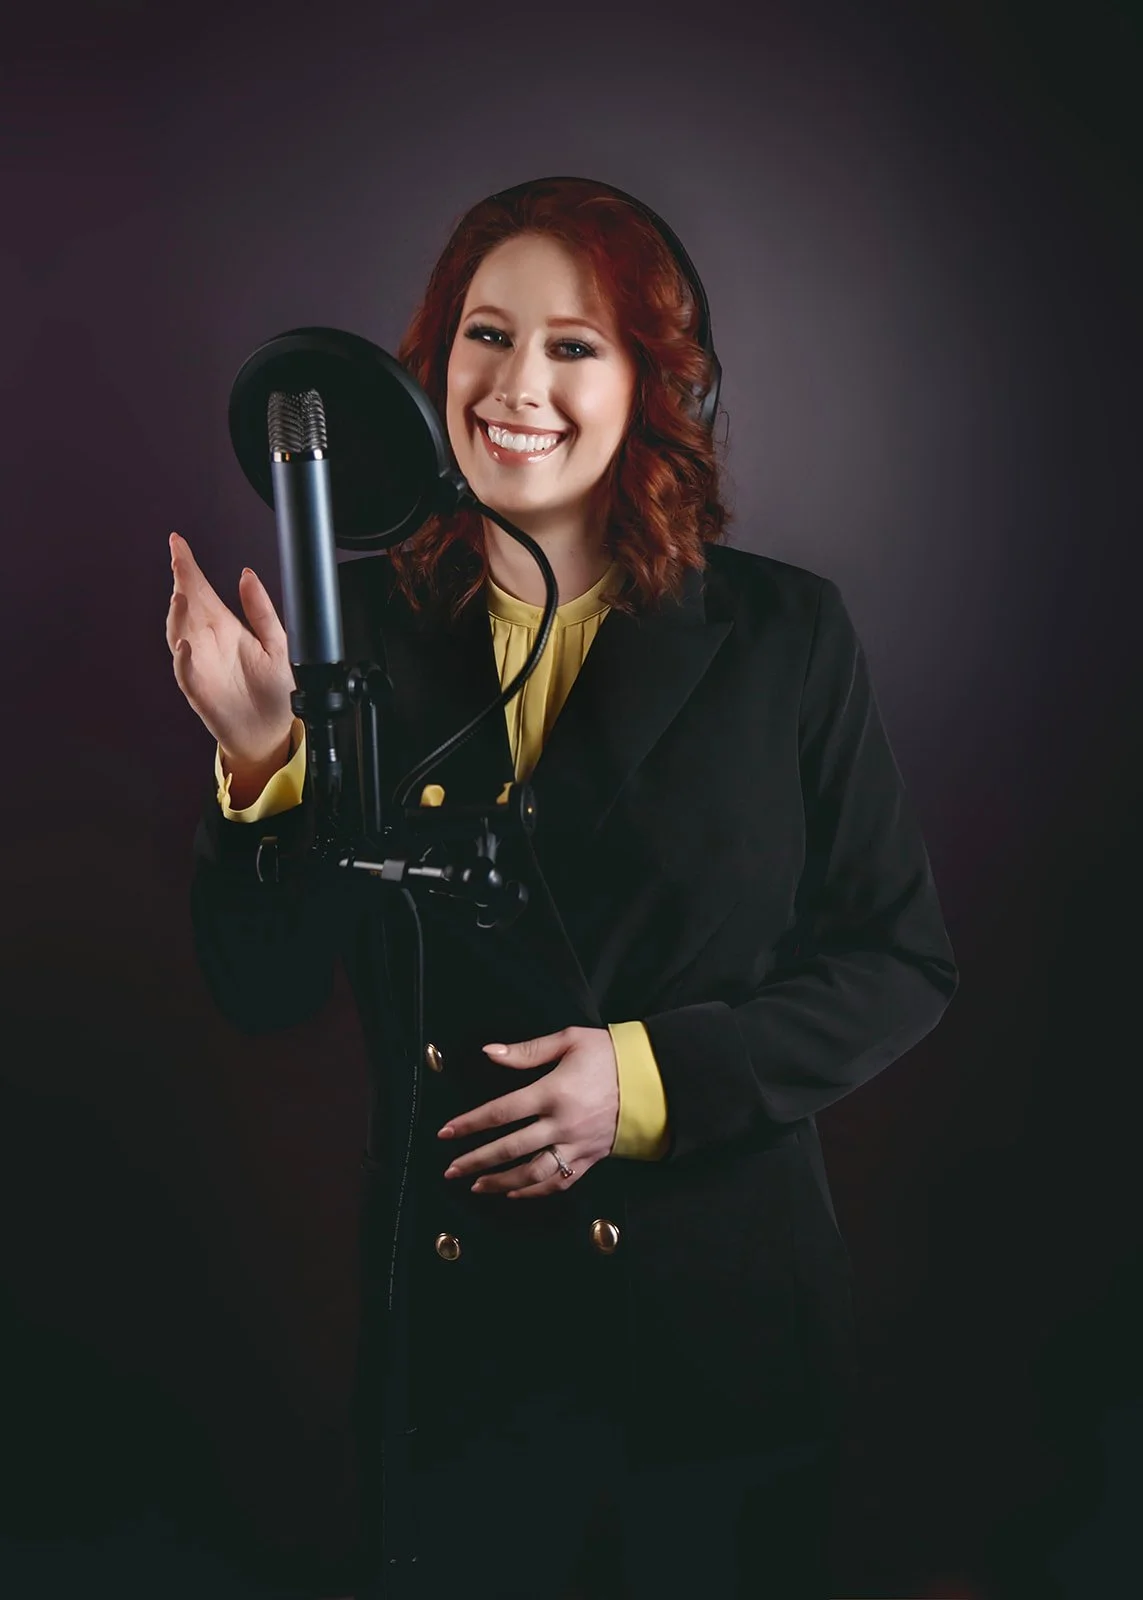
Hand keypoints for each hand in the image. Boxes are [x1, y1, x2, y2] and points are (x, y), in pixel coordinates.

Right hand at [166, 531, 295, 764]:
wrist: (273, 732)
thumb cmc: (273, 691)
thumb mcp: (277, 643)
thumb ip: (262, 610)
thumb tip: (247, 575)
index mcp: (225, 628)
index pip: (201, 591)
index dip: (188, 567)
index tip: (178, 543)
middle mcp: (208, 644)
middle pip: (188, 607)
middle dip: (181, 582)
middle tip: (178, 559)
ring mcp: (201, 666)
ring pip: (180, 636)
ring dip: (178, 617)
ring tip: (181, 595)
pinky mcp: (201, 692)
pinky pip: (187, 674)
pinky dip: (183, 660)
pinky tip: (185, 646)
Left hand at [438, 1027, 619, 1198]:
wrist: (652, 1080)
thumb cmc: (608, 1055)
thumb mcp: (569, 1041)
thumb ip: (526, 1051)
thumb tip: (489, 1053)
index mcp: (553, 1092)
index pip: (501, 1112)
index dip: (470, 1123)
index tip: (446, 1132)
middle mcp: (562, 1124)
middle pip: (510, 1148)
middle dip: (477, 1161)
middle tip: (451, 1170)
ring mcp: (576, 1145)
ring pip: (532, 1173)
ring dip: (501, 1183)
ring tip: (476, 1187)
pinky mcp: (590, 1158)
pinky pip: (559, 1182)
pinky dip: (534, 1191)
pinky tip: (515, 1194)